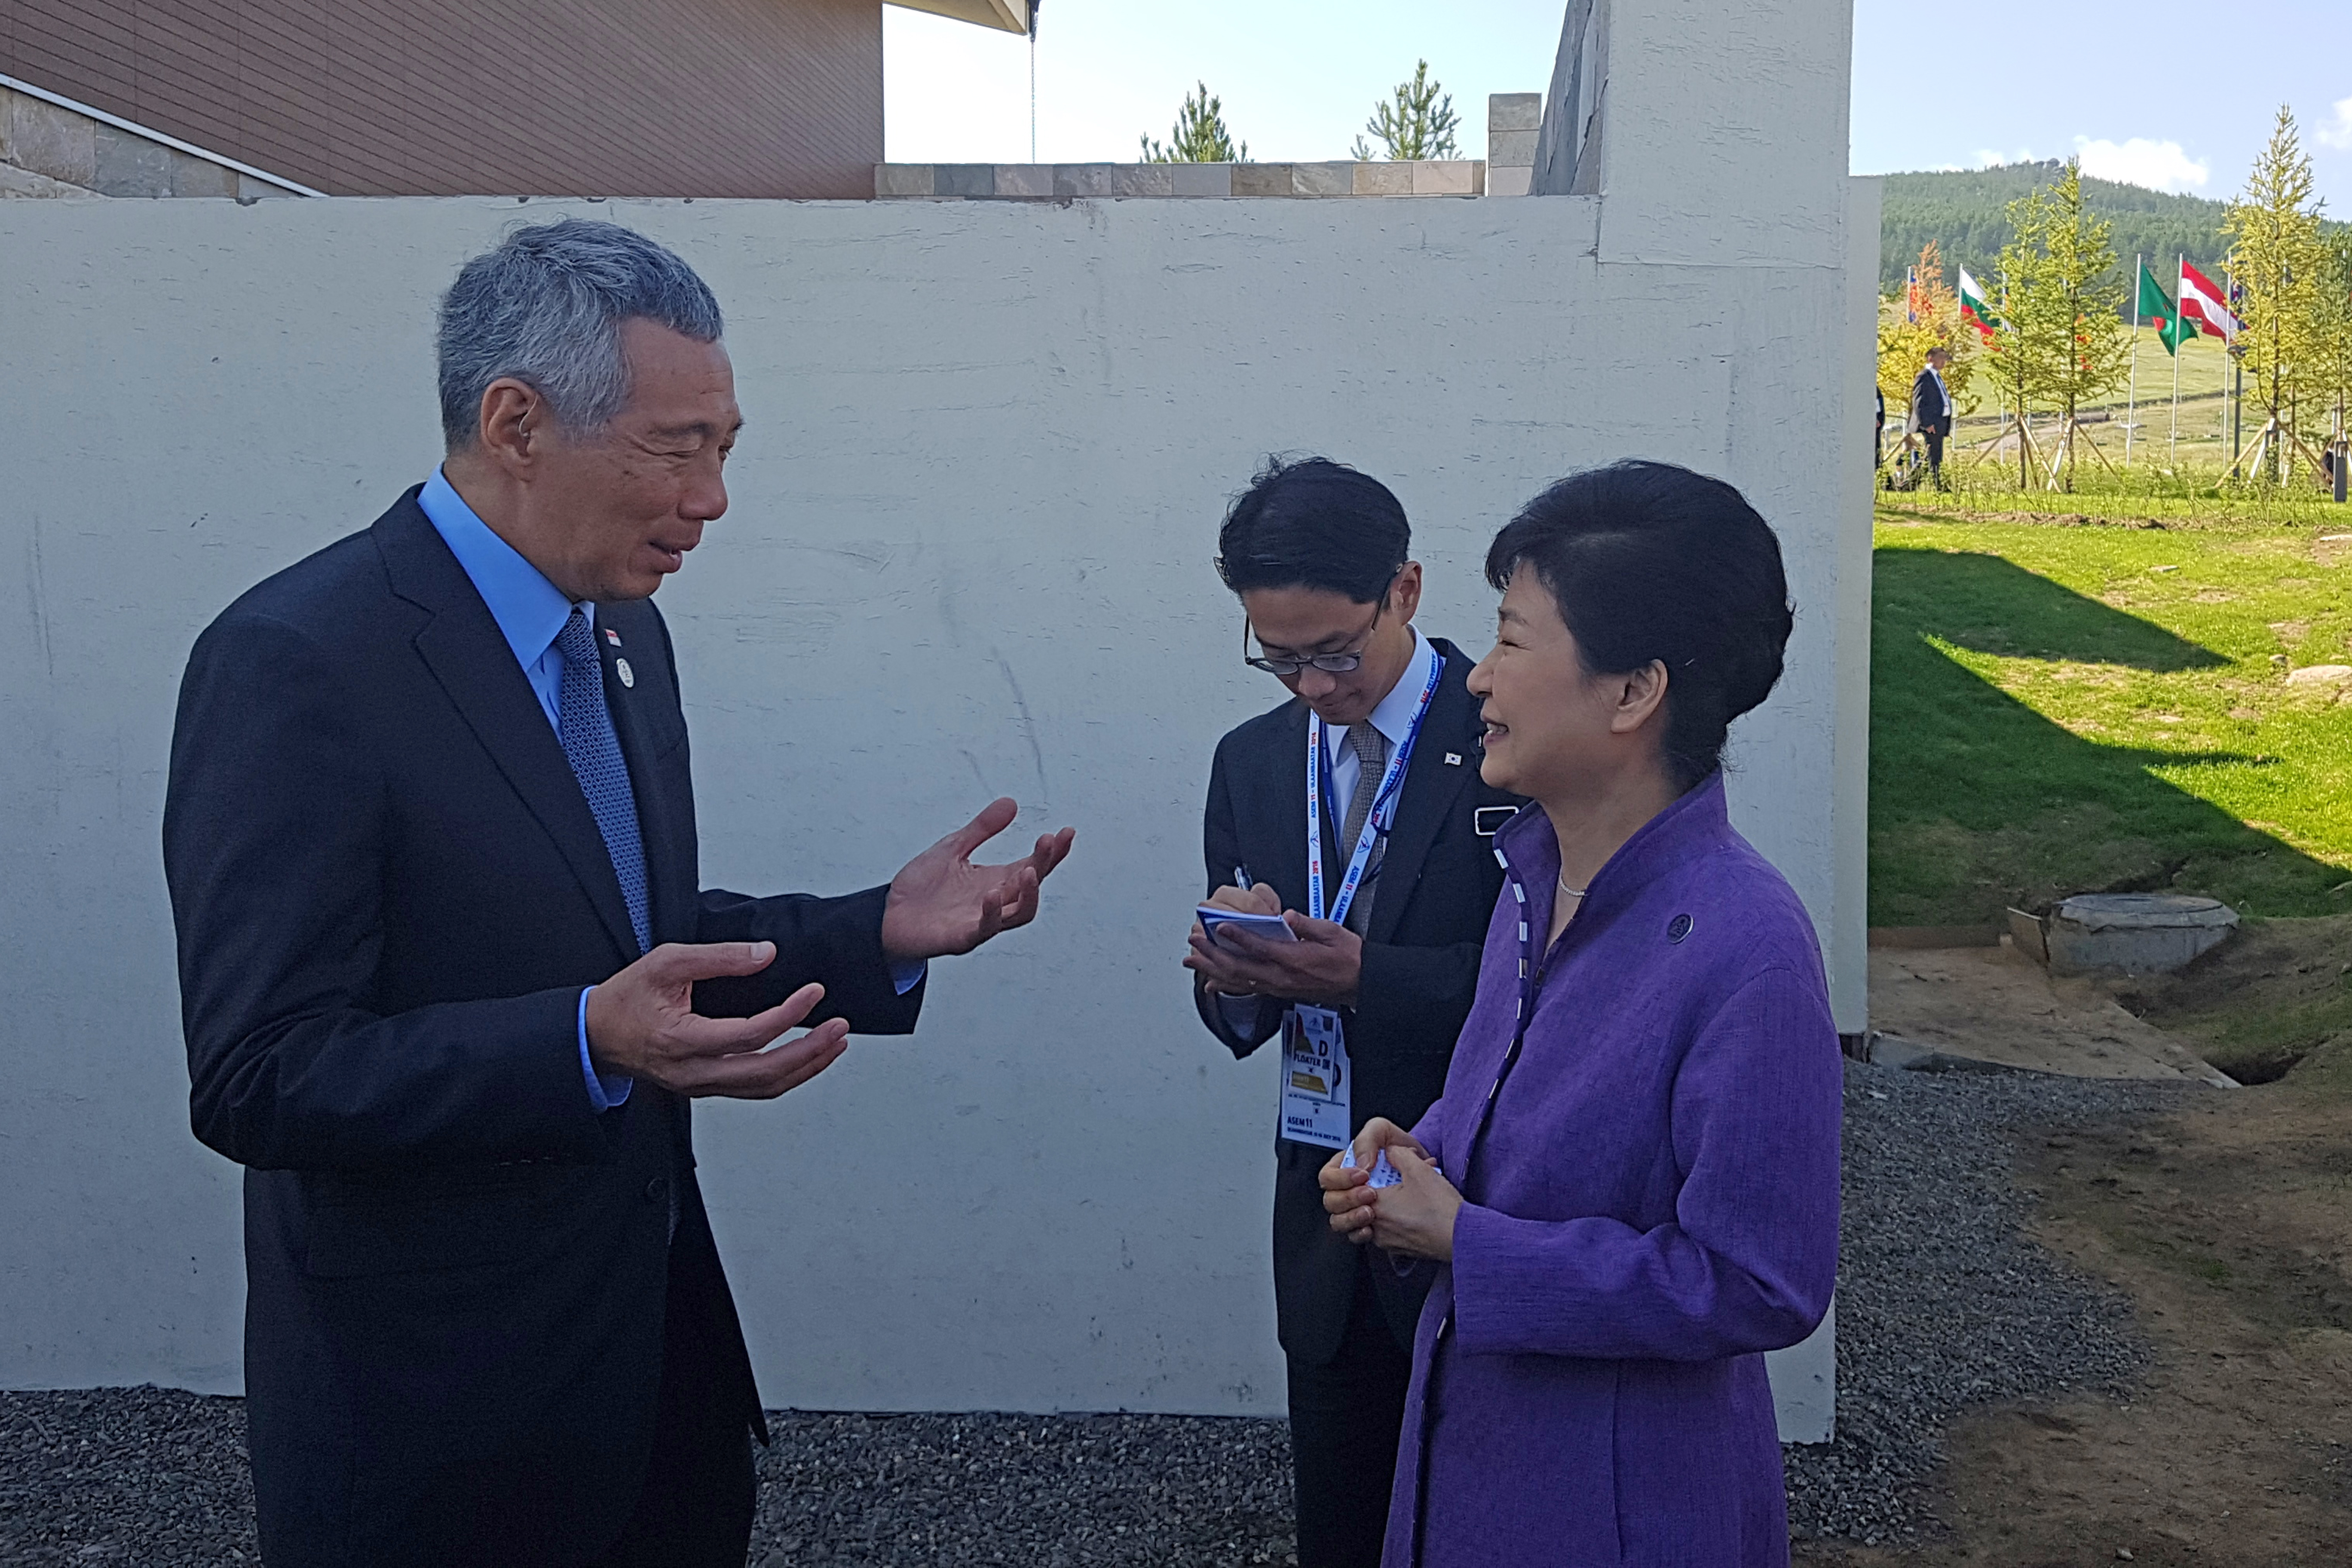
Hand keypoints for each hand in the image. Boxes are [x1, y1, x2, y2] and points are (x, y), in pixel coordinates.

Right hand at [586, 942, 849, 1098]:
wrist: (595, 1035)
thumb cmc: (625, 999)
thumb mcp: (666, 963)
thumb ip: (718, 957)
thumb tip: (765, 954)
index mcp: (682, 1040)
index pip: (750, 1034)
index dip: (789, 1015)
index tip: (813, 993)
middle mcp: (693, 1072)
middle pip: (765, 1072)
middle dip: (810, 1051)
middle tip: (838, 1028)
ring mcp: (699, 1085)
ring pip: (763, 1088)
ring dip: (805, 1068)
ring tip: (834, 1044)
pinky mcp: (704, 1087)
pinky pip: (752, 1090)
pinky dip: (784, 1076)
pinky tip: (805, 1060)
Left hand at [880, 798, 1075, 962]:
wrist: (888, 915)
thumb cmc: (922, 886)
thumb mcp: (953, 848)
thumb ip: (982, 828)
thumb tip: (1011, 802)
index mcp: (998, 880)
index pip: (1035, 866)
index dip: (1053, 852)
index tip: (1066, 831)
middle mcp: (996, 902)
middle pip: (1032, 886)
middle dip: (1045, 865)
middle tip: (1050, 841)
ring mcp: (982, 922)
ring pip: (1020, 914)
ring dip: (1029, 894)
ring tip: (1029, 871)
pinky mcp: (962, 938)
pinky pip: (985, 929)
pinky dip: (992, 913)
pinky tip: (992, 893)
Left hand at [1183, 907, 1362, 1006]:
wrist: (1361, 982)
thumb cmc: (1348, 958)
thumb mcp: (1332, 933)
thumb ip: (1306, 924)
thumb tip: (1286, 916)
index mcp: (1294, 959)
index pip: (1260, 947)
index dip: (1237, 936)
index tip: (1219, 927)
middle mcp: (1282, 976)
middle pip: (1240, 966)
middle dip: (1213, 953)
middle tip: (1195, 940)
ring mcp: (1278, 986)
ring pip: (1239, 980)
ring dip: (1213, 969)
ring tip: (1192, 960)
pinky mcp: (1279, 991)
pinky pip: (1247, 989)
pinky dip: (1226, 986)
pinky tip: (1212, 983)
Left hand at [1322, 1120, 1460, 1261]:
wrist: (1462, 1237)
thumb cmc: (1442, 1210)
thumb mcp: (1420, 1170)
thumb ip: (1399, 1154)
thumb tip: (1390, 1150)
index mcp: (1375, 1205)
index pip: (1342, 1192)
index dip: (1348, 1180)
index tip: (1364, 1173)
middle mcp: (1374, 1227)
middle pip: (1340, 1214)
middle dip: (1348, 1198)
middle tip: (1365, 1187)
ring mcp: (1383, 1240)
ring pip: (1354, 1228)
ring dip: (1359, 1214)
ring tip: (1375, 1201)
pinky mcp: (1395, 1248)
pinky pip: (1373, 1236)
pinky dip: (1375, 1224)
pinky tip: (1390, 1213)